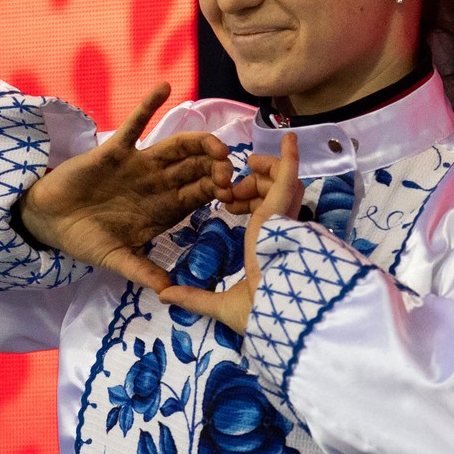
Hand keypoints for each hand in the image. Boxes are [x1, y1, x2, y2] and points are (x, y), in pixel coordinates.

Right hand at [16, 84, 230, 291]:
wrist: (48, 222)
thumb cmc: (85, 240)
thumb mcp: (117, 260)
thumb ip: (143, 272)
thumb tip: (169, 292)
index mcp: (165, 208)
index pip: (201, 194)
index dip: (219, 191)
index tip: (232, 193)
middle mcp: (158, 182)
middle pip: (197, 167)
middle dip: (216, 166)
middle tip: (228, 169)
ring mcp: (139, 164)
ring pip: (176, 146)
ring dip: (198, 142)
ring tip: (215, 142)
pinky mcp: (115, 149)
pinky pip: (136, 123)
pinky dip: (149, 104)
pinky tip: (165, 87)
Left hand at [160, 132, 300, 334]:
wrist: (276, 315)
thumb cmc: (258, 314)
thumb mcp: (218, 303)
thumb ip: (191, 296)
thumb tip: (164, 295)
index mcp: (266, 248)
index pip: (260, 215)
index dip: (244, 203)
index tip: (227, 202)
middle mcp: (278, 230)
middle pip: (268, 195)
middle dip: (250, 185)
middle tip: (230, 186)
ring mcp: (282, 218)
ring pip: (279, 183)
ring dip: (263, 172)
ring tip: (248, 163)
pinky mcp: (283, 208)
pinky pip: (289, 176)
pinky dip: (290, 157)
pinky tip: (288, 138)